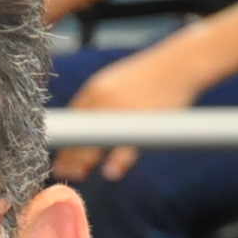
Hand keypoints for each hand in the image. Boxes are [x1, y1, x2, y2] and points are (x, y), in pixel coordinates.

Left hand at [51, 48, 201, 182]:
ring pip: (96, 140)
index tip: (58, 158)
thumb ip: (98, 102)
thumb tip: (85, 127)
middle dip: (68, 155)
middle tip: (62, 172)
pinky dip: (117, 160)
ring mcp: (122, 109)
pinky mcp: (143, 119)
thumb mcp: (116, 83)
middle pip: (78, 132)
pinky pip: (127, 144)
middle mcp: (103, 99)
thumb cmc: (149, 77)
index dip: (64, 141)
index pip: (72, 120)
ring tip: (76, 175)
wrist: (180, 62)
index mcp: (95, 89)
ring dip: (83, 160)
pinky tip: (110, 173)